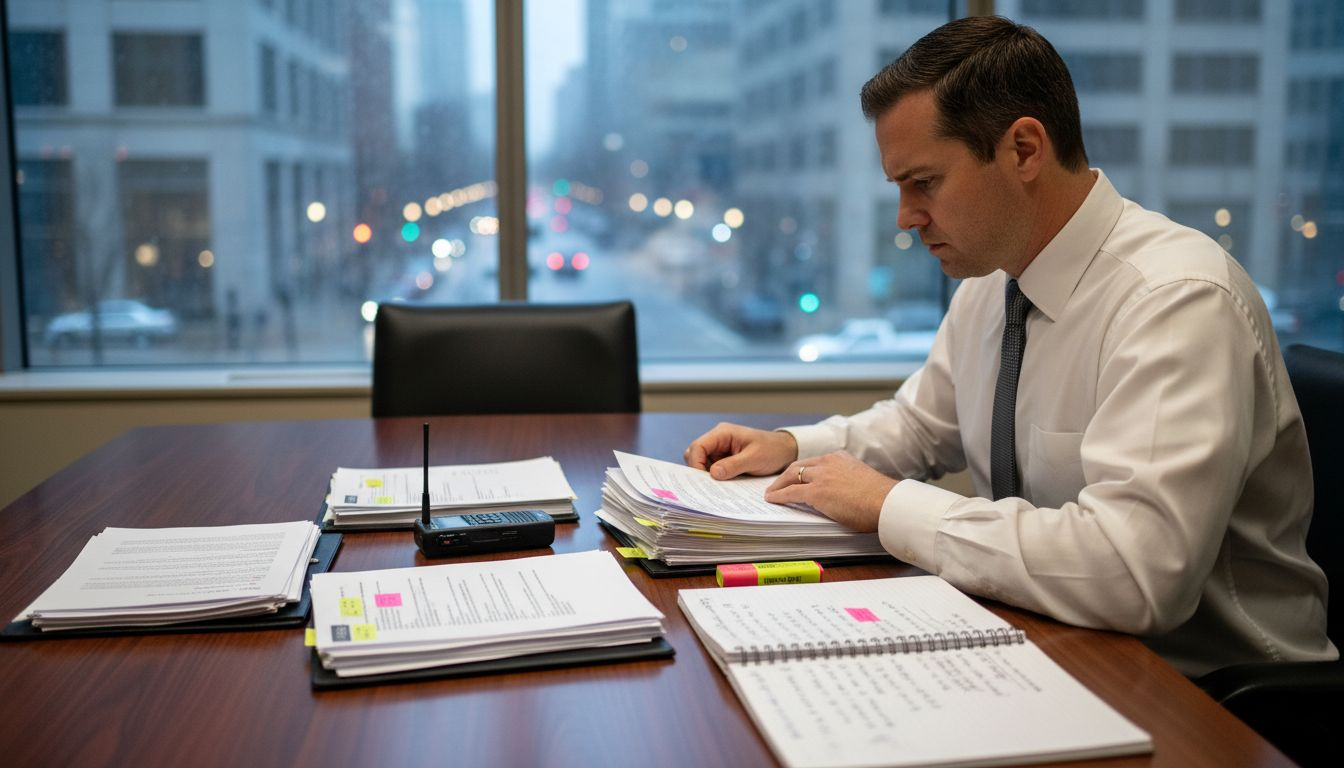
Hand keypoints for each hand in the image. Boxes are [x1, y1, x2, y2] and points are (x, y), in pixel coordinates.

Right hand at [684, 422, 797, 479]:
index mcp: (723, 433)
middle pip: (695, 454)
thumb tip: (713, 474)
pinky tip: (724, 485)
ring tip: (719, 486)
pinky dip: (715, 477)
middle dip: (699, 470)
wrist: (786, 452)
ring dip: (708, 475)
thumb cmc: (772, 450)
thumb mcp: (754, 459)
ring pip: (702, 463)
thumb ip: (733, 465)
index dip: (696, 464)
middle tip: (710, 485)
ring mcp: (721, 449)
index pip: (697, 447)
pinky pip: (713, 468)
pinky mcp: (725, 459)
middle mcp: (718, 439)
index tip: (704, 480)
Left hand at [764, 451, 897, 532]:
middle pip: (798, 466)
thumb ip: (847, 481)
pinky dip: (779, 496)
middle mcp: (828, 462)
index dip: (802, 470)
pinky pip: (791, 493)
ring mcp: (821, 476)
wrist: (887, 502)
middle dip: (785, 475)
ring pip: (791, 476)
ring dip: (778, 485)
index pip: (814, 462)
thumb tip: (841, 494)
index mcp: (840, 458)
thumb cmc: (881, 498)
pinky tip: (773, 499)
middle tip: (777, 483)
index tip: (796, 476)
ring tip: (771, 492)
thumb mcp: (861, 480)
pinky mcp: (816, 492)